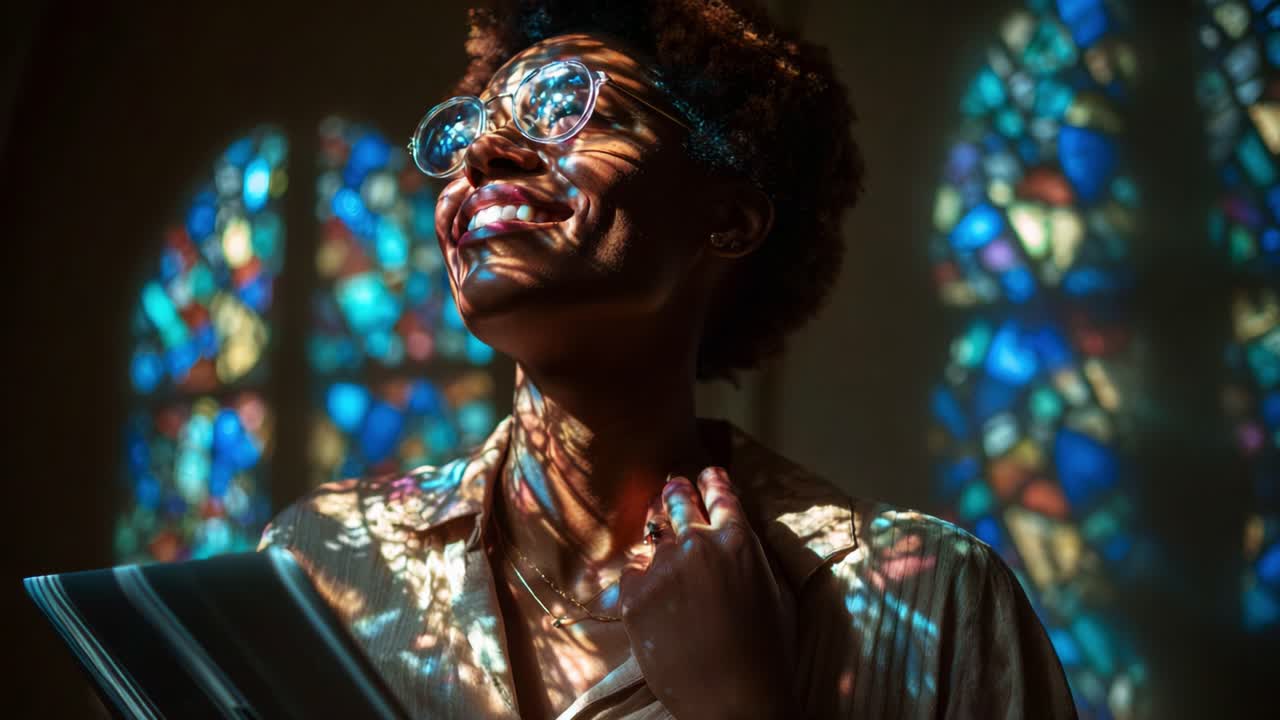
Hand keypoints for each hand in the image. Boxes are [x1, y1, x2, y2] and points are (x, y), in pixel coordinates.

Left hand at [619, 467, 794, 719]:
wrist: (735, 699)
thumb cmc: (768, 652)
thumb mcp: (775, 590)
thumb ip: (753, 554)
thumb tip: (738, 534)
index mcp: (739, 540)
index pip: (720, 494)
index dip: (711, 481)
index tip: (705, 473)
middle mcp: (698, 544)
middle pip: (678, 501)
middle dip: (676, 492)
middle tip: (673, 487)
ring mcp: (663, 568)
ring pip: (652, 534)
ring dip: (656, 531)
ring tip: (656, 530)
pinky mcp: (635, 595)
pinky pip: (631, 569)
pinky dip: (640, 573)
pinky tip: (648, 581)